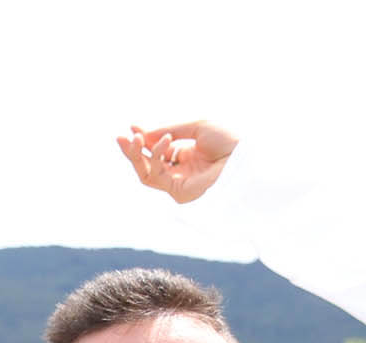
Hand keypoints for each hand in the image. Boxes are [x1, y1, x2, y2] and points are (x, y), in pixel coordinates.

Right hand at [117, 121, 238, 203]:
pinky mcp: (178, 192)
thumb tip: (144, 135)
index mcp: (187, 155)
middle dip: (133, 150)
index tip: (132, 127)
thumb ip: (169, 130)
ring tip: (134, 138)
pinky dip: (155, 157)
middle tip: (121, 137)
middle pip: (148, 163)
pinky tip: (162, 141)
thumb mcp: (196, 128)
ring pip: (146, 172)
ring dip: (137, 155)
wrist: (245, 159)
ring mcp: (178, 183)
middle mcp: (181, 170)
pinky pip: (156, 176)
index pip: (158, 149)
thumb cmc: (229, 141)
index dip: (145, 139)